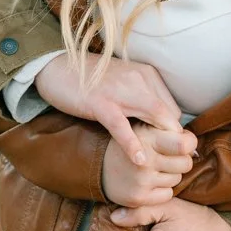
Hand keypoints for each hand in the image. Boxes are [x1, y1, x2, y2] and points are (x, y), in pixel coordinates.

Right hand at [34, 54, 183, 164]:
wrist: (56, 66)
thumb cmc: (91, 79)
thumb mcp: (123, 83)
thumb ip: (141, 98)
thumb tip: (156, 124)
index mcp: (146, 74)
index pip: (171, 107)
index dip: (172, 131)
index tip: (171, 150)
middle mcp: (139, 79)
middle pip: (168, 113)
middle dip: (174, 139)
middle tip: (174, 162)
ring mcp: (120, 90)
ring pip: (154, 115)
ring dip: (163, 141)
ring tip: (166, 164)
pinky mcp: (100, 102)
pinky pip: (121, 126)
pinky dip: (132, 143)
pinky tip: (139, 160)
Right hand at [101, 124, 195, 206]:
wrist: (99, 165)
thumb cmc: (130, 144)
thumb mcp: (145, 128)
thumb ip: (168, 131)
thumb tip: (193, 145)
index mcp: (148, 138)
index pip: (185, 144)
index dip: (189, 143)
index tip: (184, 144)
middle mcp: (145, 159)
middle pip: (186, 163)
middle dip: (181, 160)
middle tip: (168, 157)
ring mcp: (141, 180)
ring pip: (177, 179)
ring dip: (171, 174)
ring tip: (155, 168)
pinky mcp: (138, 198)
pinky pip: (168, 194)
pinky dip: (163, 190)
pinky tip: (151, 182)